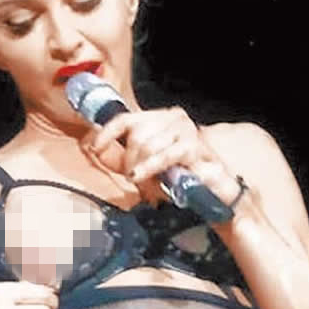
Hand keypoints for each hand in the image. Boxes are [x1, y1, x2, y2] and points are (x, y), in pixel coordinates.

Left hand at [85, 106, 240, 206]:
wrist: (215, 192)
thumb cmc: (178, 177)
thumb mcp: (144, 165)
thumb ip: (120, 156)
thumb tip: (93, 146)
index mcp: (159, 117)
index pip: (125, 118)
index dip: (106, 132)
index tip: (93, 146)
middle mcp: (172, 116)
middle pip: (134, 134)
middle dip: (129, 160)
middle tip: (135, 178)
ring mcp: (184, 128)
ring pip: (146, 144)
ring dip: (141, 168)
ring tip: (147, 183)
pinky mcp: (193, 144)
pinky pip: (162, 155)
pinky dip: (148, 167)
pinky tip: (139, 177)